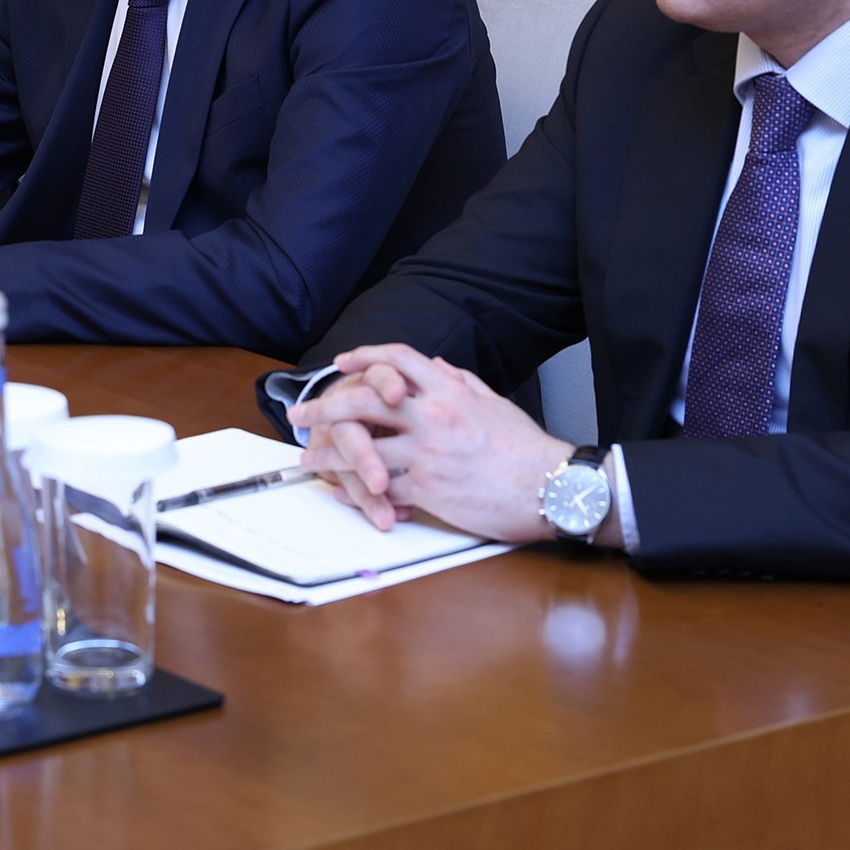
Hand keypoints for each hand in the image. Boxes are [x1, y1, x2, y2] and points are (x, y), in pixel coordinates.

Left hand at [290, 343, 594, 544]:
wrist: (550, 487)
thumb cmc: (528, 449)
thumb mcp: (495, 403)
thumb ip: (461, 381)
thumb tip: (435, 365)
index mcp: (450, 390)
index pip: (397, 359)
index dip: (364, 358)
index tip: (341, 363)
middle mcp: (433, 415)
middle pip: (364, 401)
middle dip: (325, 405)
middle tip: (299, 411)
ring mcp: (427, 452)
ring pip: (362, 448)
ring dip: (329, 452)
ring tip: (308, 457)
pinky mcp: (428, 488)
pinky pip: (381, 487)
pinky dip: (358, 490)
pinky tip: (343, 492)